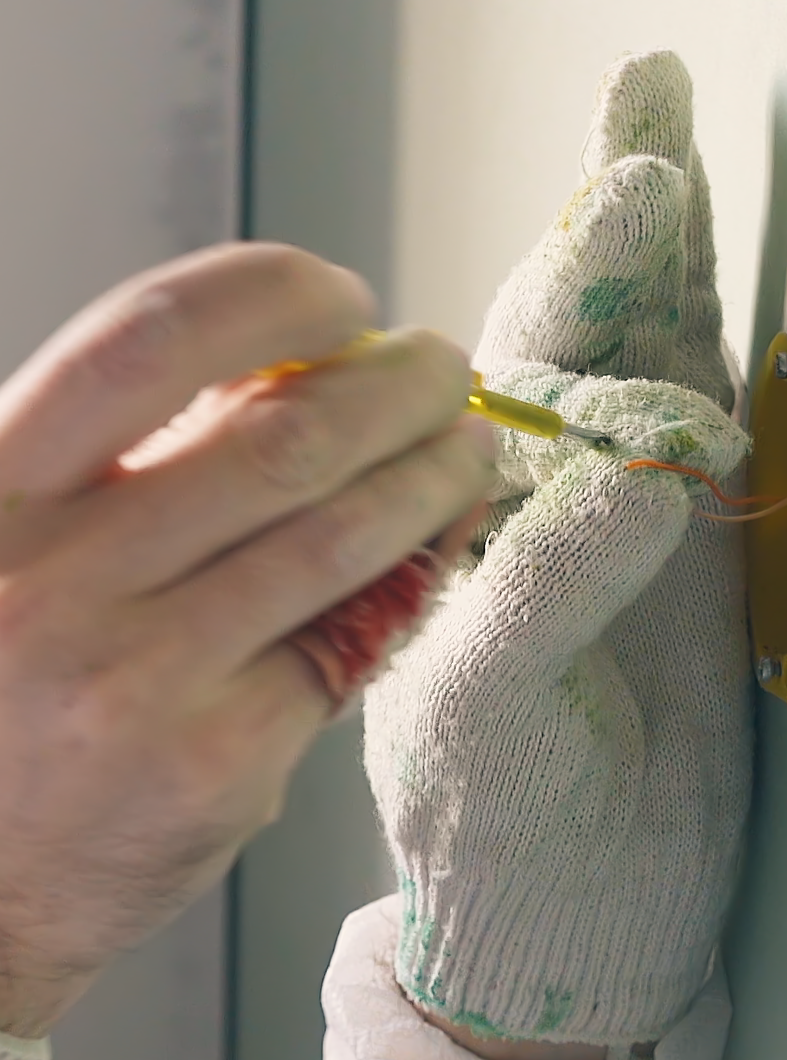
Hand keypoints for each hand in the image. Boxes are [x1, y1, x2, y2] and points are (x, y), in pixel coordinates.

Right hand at [0, 243, 495, 1037]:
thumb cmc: (0, 708)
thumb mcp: (13, 556)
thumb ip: (124, 468)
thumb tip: (289, 372)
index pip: (149, 338)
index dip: (271, 296)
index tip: (341, 299)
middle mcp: (55, 579)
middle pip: (277, 440)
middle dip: (391, 388)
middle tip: (441, 372)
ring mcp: (138, 679)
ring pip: (334, 542)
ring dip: (427, 479)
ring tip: (466, 451)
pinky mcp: (212, 764)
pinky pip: (340, 652)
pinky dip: (404, 589)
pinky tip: (434, 558)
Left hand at [364, 52, 752, 1059]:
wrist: (577, 924)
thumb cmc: (494, 837)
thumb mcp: (488, 717)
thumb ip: (543, 593)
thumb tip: (626, 472)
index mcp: (450, 537)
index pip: (500, 383)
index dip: (561, 289)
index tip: (616, 208)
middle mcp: (525, 519)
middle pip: (569, 348)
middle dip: (611, 241)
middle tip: (655, 128)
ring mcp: (610, 540)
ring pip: (636, 383)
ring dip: (661, 277)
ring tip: (675, 164)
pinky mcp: (688, 579)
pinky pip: (701, 456)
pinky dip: (716, 373)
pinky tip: (714, 303)